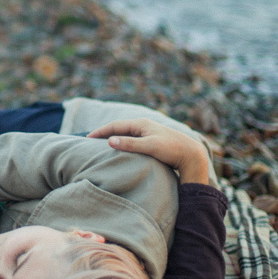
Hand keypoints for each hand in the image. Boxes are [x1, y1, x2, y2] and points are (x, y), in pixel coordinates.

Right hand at [87, 118, 209, 184]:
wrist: (191, 155)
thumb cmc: (172, 149)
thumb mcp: (149, 146)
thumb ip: (130, 144)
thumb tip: (109, 141)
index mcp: (141, 124)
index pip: (115, 126)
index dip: (100, 132)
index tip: (87, 138)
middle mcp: (143, 126)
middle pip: (118, 128)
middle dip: (104, 133)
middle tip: (90, 141)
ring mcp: (148, 133)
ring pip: (125, 134)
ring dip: (112, 138)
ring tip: (101, 145)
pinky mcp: (152, 141)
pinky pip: (131, 139)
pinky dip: (121, 142)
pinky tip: (120, 149)